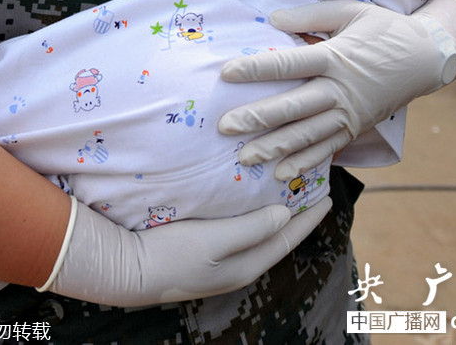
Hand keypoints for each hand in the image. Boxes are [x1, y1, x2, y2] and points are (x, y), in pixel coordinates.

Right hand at [40, 195, 330, 306]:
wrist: (127, 268)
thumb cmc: (173, 254)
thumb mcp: (215, 241)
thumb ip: (252, 228)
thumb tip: (285, 215)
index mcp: (246, 264)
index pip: (287, 237)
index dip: (308, 217)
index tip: (327, 194)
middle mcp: (238, 263)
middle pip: (276, 235)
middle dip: (296, 213)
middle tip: (311, 186)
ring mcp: (220, 258)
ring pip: (258, 230)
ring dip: (274, 211)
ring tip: (286, 189)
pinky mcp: (203, 248)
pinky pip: (238, 227)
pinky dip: (251, 212)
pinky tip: (246, 198)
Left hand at [218, 0, 455, 180]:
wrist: (427, 58)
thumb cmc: (384, 29)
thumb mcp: (350, 11)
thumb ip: (310, 15)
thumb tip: (271, 19)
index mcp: (335, 57)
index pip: (288, 64)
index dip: (256, 69)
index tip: (226, 74)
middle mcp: (340, 90)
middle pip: (293, 107)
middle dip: (257, 118)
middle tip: (224, 127)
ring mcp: (349, 113)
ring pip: (307, 135)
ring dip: (274, 147)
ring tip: (244, 157)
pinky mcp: (356, 128)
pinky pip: (327, 149)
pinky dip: (304, 162)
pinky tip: (281, 173)